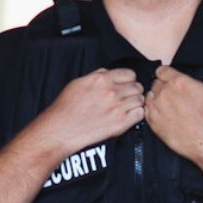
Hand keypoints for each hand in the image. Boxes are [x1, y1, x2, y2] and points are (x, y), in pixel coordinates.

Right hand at [29, 67, 144, 157]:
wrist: (62, 129)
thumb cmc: (66, 108)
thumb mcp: (79, 82)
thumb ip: (97, 75)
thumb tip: (108, 73)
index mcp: (101, 79)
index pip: (130, 74)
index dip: (129, 80)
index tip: (126, 85)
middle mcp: (111, 91)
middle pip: (137, 86)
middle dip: (133, 91)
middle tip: (127, 98)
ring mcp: (117, 107)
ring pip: (140, 100)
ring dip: (135, 103)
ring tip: (127, 108)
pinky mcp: (120, 123)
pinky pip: (140, 114)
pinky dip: (137, 114)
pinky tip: (129, 116)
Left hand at [144, 64, 202, 162]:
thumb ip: (189, 81)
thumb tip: (183, 81)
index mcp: (178, 82)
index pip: (162, 70)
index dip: (165, 74)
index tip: (166, 77)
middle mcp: (165, 92)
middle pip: (156, 83)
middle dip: (162, 87)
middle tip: (171, 95)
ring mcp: (157, 107)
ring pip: (149, 96)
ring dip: (156, 99)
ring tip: (167, 106)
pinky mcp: (153, 121)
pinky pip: (146, 110)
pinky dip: (152, 110)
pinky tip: (162, 114)